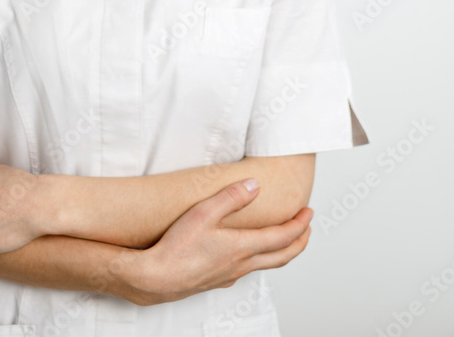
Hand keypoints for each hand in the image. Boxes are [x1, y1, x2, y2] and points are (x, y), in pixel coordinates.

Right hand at [134, 178, 312, 304]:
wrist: (157, 278)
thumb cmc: (177, 246)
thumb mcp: (203, 213)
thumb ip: (231, 197)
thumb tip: (255, 185)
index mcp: (242, 247)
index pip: (282, 237)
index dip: (299, 225)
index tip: (309, 213)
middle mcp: (241, 264)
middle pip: (282, 256)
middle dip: (299, 241)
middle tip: (307, 228)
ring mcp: (231, 275)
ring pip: (267, 265)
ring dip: (282, 251)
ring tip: (285, 239)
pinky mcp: (218, 280)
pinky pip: (249, 270)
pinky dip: (262, 259)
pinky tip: (249, 253)